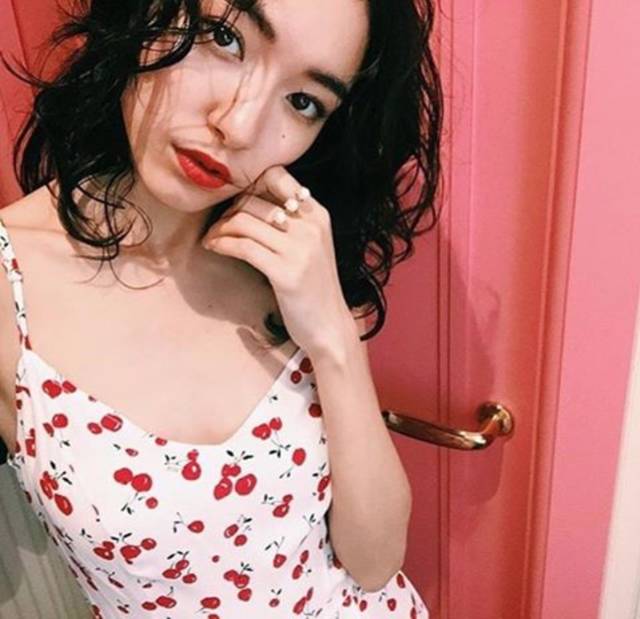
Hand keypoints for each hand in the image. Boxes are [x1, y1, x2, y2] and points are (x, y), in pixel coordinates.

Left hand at [201, 165, 357, 358]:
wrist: (329, 326)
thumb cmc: (314, 288)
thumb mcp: (311, 246)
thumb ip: (292, 222)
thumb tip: (250, 202)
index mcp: (318, 215)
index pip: (277, 176)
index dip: (249, 186)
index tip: (237, 205)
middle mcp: (311, 227)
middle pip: (254, 200)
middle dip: (228, 211)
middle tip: (217, 227)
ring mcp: (300, 249)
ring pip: (244, 221)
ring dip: (219, 229)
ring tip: (212, 239)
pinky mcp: (285, 272)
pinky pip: (243, 247)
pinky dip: (222, 244)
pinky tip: (214, 248)